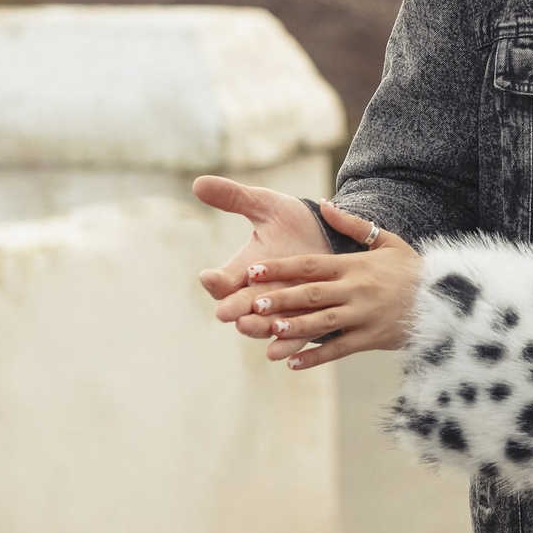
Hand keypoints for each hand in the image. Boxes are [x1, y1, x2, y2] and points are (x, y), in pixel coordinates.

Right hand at [194, 176, 328, 340]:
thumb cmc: (294, 222)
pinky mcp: (306, 320)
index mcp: (246, 268)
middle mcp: (260, 293)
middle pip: (240, 306)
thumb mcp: (266, 206)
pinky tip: (282, 350)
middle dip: (234, 308)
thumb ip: (234, 198)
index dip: (215, 279)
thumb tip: (198, 182)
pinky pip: (295, 335)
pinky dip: (287, 342)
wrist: (333, 237)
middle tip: (226, 311)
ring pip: (265, 325)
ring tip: (249, 325)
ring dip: (256, 327)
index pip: (223, 279)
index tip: (209, 277)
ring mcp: (283, 308)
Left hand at [209, 202, 422, 371]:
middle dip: (281, 299)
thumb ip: (353, 225)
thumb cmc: (411, 268)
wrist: (447, 298)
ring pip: (322, 322)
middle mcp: (356, 289)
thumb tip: (323, 204)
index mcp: (355, 265)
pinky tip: (291, 362)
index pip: (310, 264)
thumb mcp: (386, 241)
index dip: (281, 268)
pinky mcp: (372, 338)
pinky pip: (339, 349)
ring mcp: (363, 315)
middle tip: (252, 304)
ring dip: (294, 327)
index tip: (253, 271)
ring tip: (268, 331)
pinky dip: (315, 357)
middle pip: (312, 294)